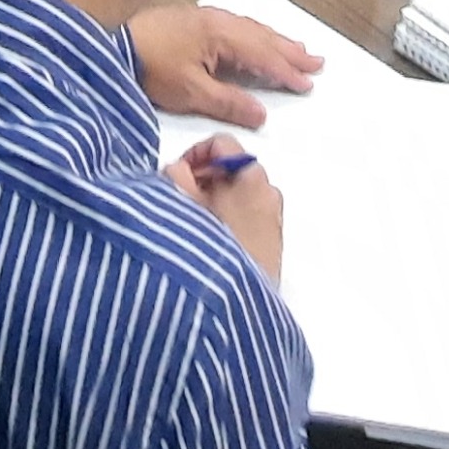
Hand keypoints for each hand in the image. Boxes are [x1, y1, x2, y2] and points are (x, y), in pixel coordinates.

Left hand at [132, 3, 323, 126]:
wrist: (114, 46)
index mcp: (221, 36)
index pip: (263, 56)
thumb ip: (229, 103)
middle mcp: (218, 21)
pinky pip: (236, 23)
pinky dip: (254, 32)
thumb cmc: (152, 69)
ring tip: (296, 48)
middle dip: (289, 51)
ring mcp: (205, 16)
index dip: (286, 71)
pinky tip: (255, 36)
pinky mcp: (193, 18)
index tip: (308, 84)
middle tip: (316, 61)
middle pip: (262, 36)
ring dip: (274, 39)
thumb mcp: (191, 93)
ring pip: (250, 27)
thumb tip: (262, 114)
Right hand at [167, 135, 285, 280]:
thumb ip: (174, 176)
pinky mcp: (273, 245)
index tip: (177, 174)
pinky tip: (210, 241)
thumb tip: (177, 170)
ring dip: (215, 202)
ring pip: (239, 195)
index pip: (221, 144)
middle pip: (232, 169)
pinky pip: (249, 218)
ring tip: (192, 223)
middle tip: (179, 198)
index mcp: (250, 175)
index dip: (193, 155)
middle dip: (203, 180)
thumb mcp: (179, 204)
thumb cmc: (209, 249)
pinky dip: (229, 220)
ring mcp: (274, 220)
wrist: (233, 304)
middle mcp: (269, 192)